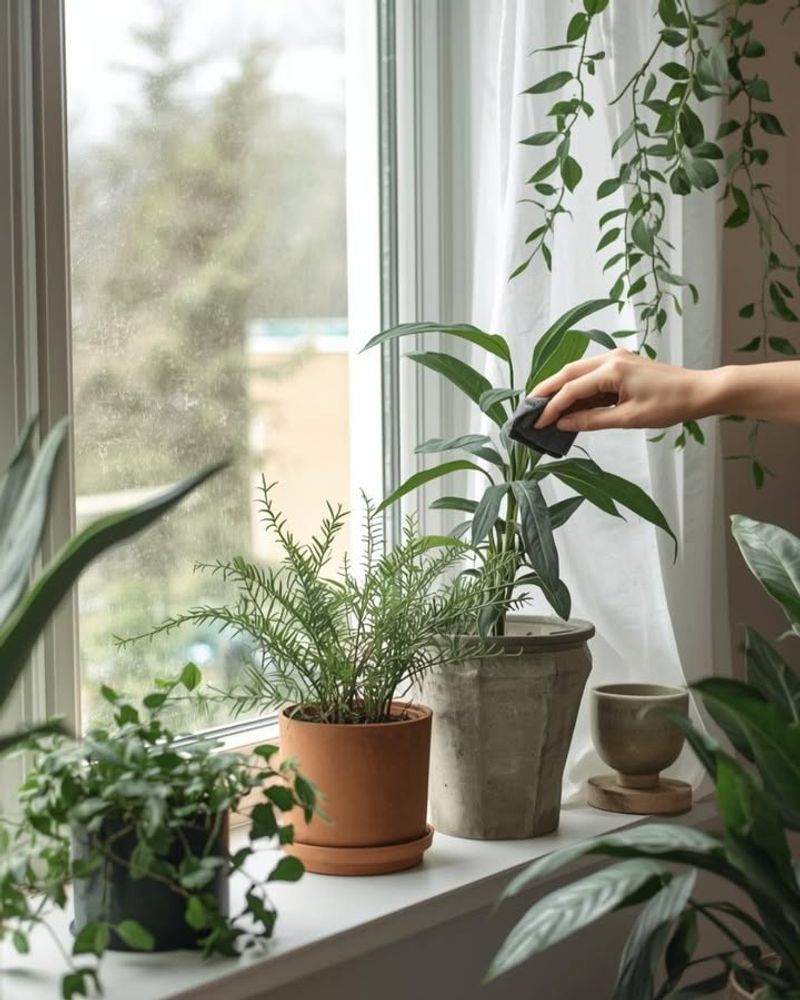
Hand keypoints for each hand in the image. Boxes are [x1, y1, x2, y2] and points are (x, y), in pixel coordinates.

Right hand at [530, 349, 708, 430]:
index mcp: (612, 370)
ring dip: (560, 388)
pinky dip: (577, 388)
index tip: (537, 423)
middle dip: (546, 390)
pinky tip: (570, 403)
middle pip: (568, 373)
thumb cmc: (670, 405)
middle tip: (528, 407)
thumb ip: (593, 420)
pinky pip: (592, 375)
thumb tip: (564, 423)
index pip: (572, 389)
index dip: (552, 407)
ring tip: (543, 406)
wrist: (699, 391)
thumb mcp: (629, 419)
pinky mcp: (622, 365)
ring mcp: (617, 359)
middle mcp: (611, 358)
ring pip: (578, 372)